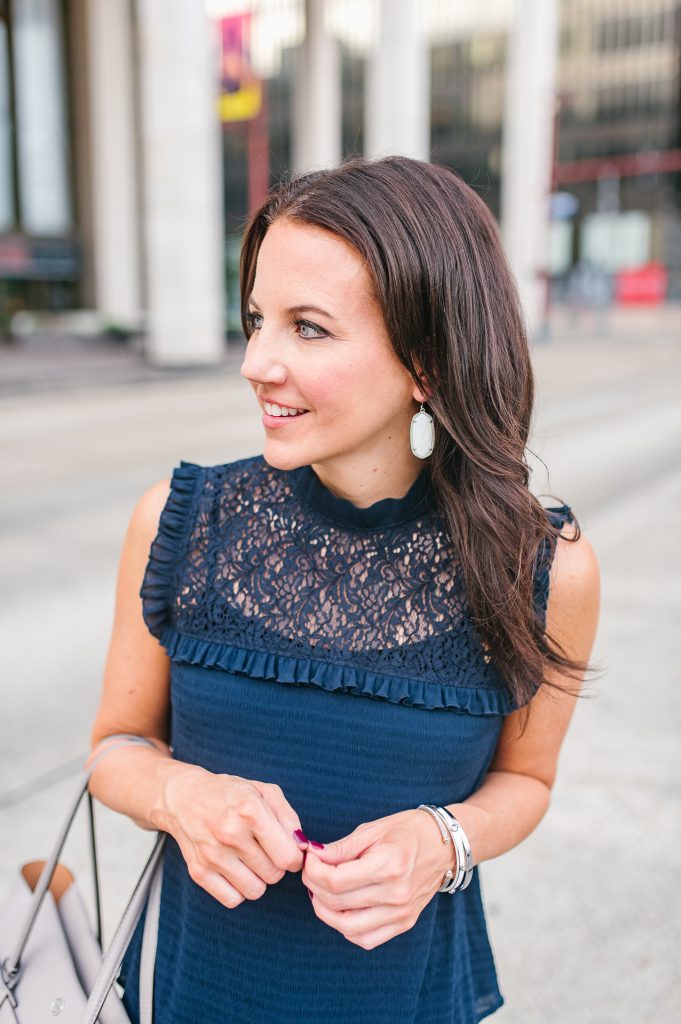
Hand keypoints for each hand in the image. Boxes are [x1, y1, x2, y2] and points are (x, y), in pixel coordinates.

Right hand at [156, 763, 304, 908]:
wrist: (183, 797)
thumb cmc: (229, 794)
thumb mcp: (263, 791)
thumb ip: (288, 817)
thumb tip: (302, 846)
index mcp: (250, 811)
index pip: (288, 856)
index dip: (295, 857)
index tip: (287, 850)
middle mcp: (230, 833)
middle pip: (274, 875)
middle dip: (275, 865)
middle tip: (264, 850)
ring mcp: (212, 855)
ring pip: (255, 890)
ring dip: (258, 878)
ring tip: (249, 859)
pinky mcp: (198, 872)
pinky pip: (233, 900)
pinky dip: (238, 890)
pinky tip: (234, 869)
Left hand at [302, 808, 453, 949]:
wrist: (444, 845)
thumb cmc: (408, 831)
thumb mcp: (373, 830)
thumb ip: (341, 848)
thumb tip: (312, 856)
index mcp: (388, 865)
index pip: (335, 881)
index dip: (313, 871)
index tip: (309, 859)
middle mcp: (396, 894)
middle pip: (337, 904)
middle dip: (313, 887)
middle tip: (311, 872)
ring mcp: (401, 913)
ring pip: (348, 928)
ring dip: (325, 912)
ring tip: (320, 893)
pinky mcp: (404, 923)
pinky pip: (366, 938)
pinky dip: (347, 928)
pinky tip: (341, 909)